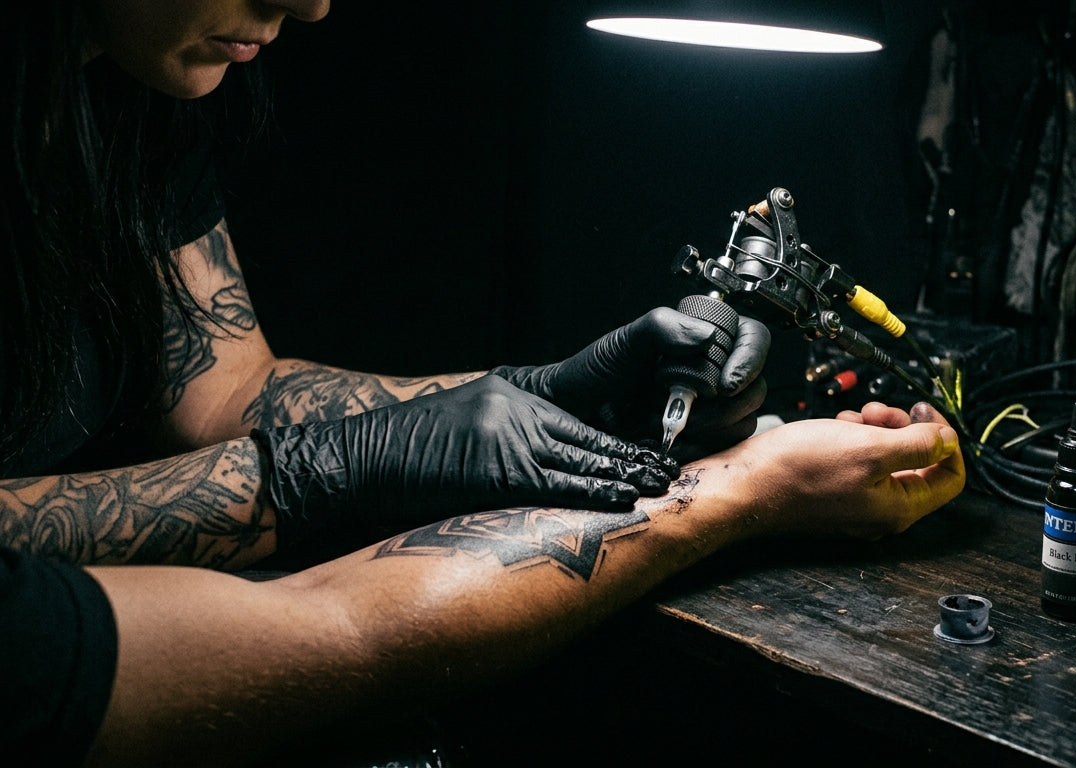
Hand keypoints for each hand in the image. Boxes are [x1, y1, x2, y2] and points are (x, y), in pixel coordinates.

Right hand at [252, 375, 678, 550]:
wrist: (356, 461)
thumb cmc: (407, 452)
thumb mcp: (465, 426)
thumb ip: (511, 436)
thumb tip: (556, 461)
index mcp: (510, 393)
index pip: (578, 409)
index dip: (618, 426)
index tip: (649, 439)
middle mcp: (514, 406)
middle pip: (589, 429)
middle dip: (633, 449)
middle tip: (671, 465)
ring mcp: (505, 434)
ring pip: (581, 454)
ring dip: (625, 472)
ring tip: (660, 482)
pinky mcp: (494, 466)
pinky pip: (555, 482)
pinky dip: (593, 491)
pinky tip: (622, 498)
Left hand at [490, 307, 770, 459]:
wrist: (573, 416)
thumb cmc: (593, 375)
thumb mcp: (623, 342)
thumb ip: (661, 328)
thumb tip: (705, 336)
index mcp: (700, 338)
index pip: (753, 337)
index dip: (749, 360)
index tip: (726, 384)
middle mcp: (713, 370)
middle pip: (756, 384)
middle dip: (727, 402)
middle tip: (693, 410)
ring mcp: (712, 407)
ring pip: (746, 418)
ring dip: (715, 426)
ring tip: (675, 425)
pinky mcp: (706, 438)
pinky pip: (728, 446)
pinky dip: (706, 447)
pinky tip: (677, 444)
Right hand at [717, 400, 964, 540]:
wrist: (747, 483)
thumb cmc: (801, 470)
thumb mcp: (870, 449)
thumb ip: (918, 445)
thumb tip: (949, 440)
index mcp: (899, 507)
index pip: (950, 478)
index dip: (945, 440)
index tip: (926, 414)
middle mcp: (881, 510)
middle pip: (918, 462)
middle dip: (904, 428)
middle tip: (881, 411)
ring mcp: (858, 501)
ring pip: (888, 455)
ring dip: (877, 428)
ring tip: (853, 418)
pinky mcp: (836, 489)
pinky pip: (860, 458)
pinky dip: (854, 436)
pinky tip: (836, 427)